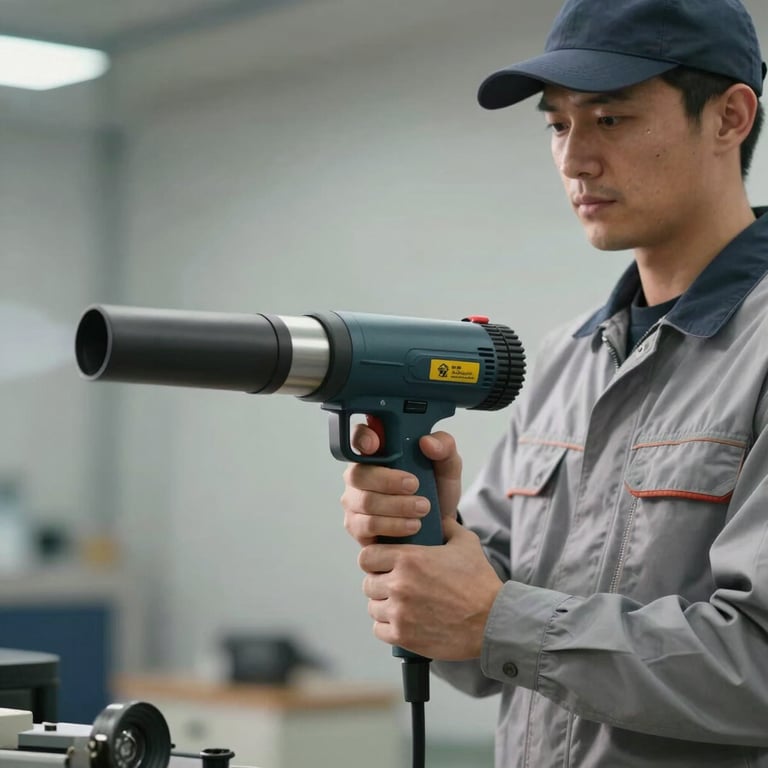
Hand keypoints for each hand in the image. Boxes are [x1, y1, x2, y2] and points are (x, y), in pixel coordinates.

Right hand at [341, 426, 462, 546]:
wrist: (440, 525)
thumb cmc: (436, 490)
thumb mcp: (447, 465)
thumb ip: (444, 446)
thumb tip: (427, 442)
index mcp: (378, 452)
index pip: (359, 437)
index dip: (362, 438)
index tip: (376, 445)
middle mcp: (360, 474)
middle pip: (358, 474)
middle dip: (388, 481)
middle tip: (415, 485)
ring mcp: (355, 501)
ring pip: (365, 501)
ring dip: (397, 506)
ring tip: (422, 508)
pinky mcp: (357, 526)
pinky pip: (367, 525)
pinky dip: (393, 525)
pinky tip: (412, 525)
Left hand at [358, 517, 502, 659]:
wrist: (492, 621)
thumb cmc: (479, 582)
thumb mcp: (465, 543)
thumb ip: (446, 526)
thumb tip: (437, 518)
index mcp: (408, 559)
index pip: (366, 556)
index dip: (374, 559)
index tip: (383, 564)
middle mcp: (398, 584)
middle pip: (368, 583)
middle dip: (380, 583)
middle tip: (396, 586)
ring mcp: (399, 612)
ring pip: (373, 607)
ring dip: (384, 605)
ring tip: (401, 605)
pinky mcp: (403, 636)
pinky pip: (379, 630)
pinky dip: (388, 627)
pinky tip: (403, 622)